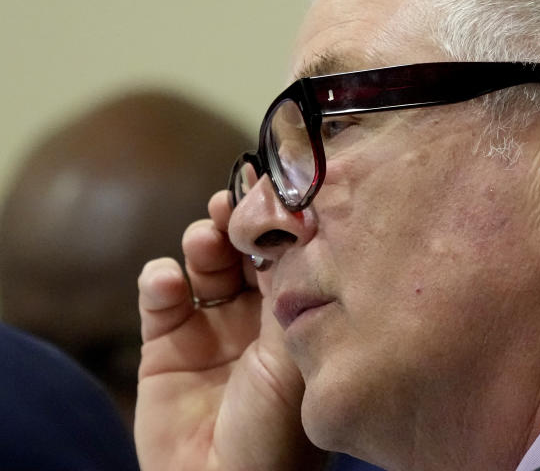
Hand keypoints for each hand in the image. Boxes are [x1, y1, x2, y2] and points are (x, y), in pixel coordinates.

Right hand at [136, 190, 325, 469]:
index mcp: (298, 316)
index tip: (272, 188)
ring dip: (203, 243)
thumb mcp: (296, 351)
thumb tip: (300, 218)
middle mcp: (257, 317)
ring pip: (205, 263)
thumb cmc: (277, 428)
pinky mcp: (166, 344)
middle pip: (247, 249)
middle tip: (234, 200)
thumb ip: (294, 287)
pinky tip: (168, 283)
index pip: (291, 252)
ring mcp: (212, 328)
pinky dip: (161, 280)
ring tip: (205, 238)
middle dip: (240, 221)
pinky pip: (161, 296)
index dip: (280, 220)